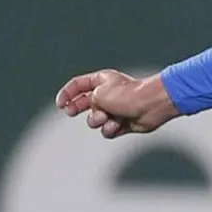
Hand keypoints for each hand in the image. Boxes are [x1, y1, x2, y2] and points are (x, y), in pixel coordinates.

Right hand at [56, 69, 178, 138]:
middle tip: (70, 112)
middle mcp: (107, 94)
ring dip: (98, 121)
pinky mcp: (122, 123)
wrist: (151, 106)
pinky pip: (107, 130)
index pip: (78, 85)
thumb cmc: (128, 95)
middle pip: (83, 102)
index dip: (67, 93)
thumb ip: (89, 101)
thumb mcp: (99, 94)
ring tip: (107, 117)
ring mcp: (114, 109)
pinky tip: (119, 125)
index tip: (60, 104)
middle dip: (76, 108)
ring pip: (95, 120)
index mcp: (101, 81)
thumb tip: (93, 112)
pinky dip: (111, 129)